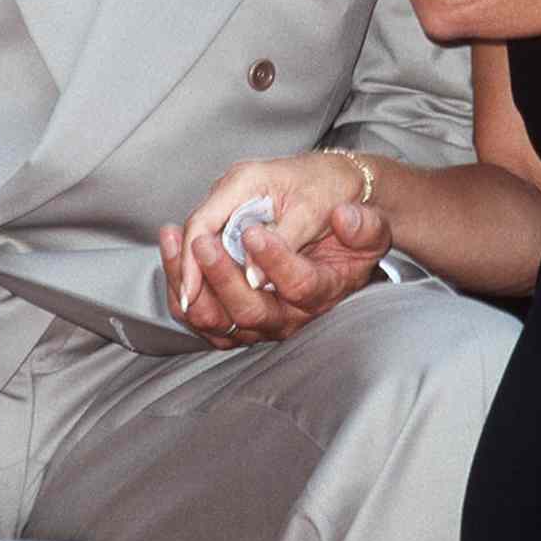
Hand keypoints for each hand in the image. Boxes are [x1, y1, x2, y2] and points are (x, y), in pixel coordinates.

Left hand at [158, 152, 391, 348]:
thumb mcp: (368, 225)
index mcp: (326, 291)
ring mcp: (261, 323)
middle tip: (204, 241)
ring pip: (218, 320)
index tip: (254, 231)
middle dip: (222, 277)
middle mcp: (292, 317)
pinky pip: (202, 317)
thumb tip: (344, 218)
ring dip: (191, 284)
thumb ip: (361, 225)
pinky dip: (181, 289)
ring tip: (176, 240)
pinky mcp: (236, 321)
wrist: (333, 247)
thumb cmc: (348, 234)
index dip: (275, 260)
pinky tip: (172, 251)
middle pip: (251, 312)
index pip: (300, 284)